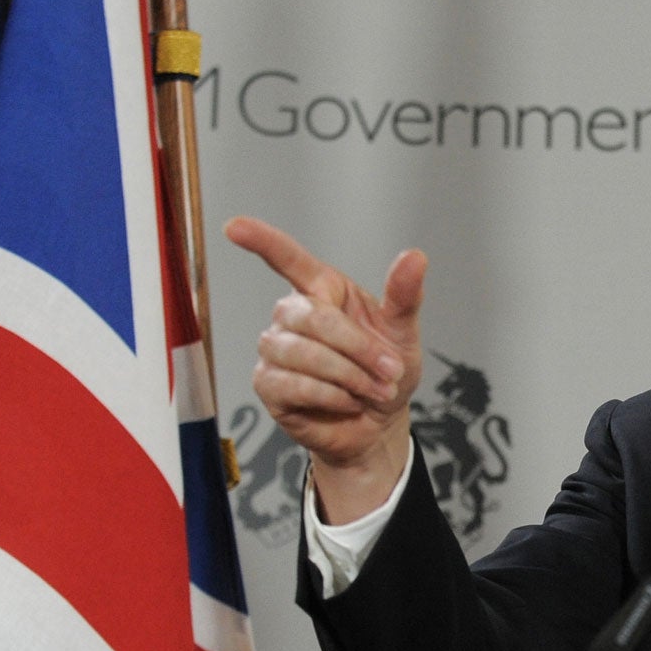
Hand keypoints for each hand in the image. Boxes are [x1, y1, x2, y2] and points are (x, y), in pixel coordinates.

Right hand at [223, 216, 426, 522]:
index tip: (234, 226)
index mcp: (323, 290)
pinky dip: (330, 395)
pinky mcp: (268, 384)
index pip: (287, 259)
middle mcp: (292, 314)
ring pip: (303, 353)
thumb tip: (415, 256)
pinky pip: (294, 384)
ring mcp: (275, 349)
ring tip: (373, 390)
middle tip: (390, 371)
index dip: (261, 240)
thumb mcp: (403, 333)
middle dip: (358, 348)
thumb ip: (404, 295)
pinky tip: (346, 401)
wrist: (378, 424)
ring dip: (348, 376)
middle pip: (312, 316)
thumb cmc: (386, 372)